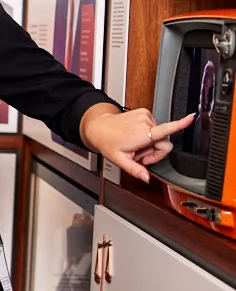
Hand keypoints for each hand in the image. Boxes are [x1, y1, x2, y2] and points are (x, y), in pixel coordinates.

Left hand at [80, 104, 194, 181]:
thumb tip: (147, 178)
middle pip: (164, 142)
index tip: (192, 117)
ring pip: (159, 135)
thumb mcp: (120, 160)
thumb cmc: (108, 142)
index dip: (181, 124)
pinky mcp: (144, 112)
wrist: (98, 127)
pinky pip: (154, 126)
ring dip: (149, 142)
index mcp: (142, 134)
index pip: (166, 130)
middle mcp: (145, 123)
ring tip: (135, 144)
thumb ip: (135, 170)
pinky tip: (136, 136)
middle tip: (140, 155)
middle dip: (154, 151)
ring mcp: (145, 116)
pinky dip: (147, 133)